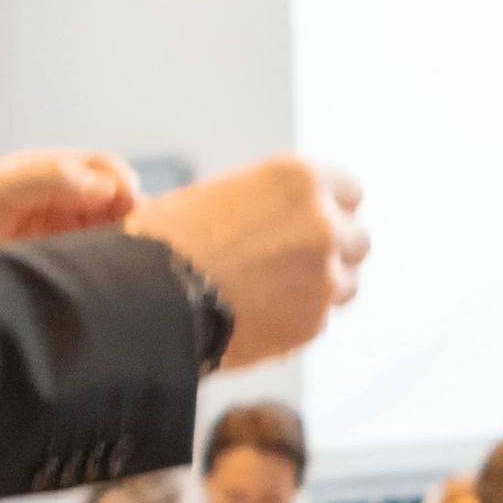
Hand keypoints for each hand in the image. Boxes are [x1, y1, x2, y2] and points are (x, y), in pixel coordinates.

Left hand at [0, 150, 139, 268]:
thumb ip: (47, 178)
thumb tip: (106, 188)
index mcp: (51, 173)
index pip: (108, 169)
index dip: (123, 183)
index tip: (127, 205)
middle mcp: (64, 204)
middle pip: (123, 203)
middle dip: (138, 217)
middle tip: (136, 239)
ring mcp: (65, 241)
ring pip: (118, 239)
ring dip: (129, 247)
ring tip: (127, 264)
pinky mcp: (62, 277)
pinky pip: (100, 272)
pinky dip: (114, 275)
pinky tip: (112, 284)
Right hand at [125, 159, 366, 369]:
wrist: (146, 295)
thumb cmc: (167, 241)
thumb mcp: (222, 195)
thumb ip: (270, 204)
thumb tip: (285, 220)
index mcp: (301, 179)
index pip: (350, 192)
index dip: (331, 210)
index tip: (318, 223)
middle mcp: (323, 224)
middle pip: (356, 240)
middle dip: (333, 252)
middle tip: (293, 264)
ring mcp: (324, 276)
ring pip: (346, 285)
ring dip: (319, 289)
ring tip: (268, 294)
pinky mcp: (313, 323)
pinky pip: (317, 320)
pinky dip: (295, 321)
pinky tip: (255, 317)